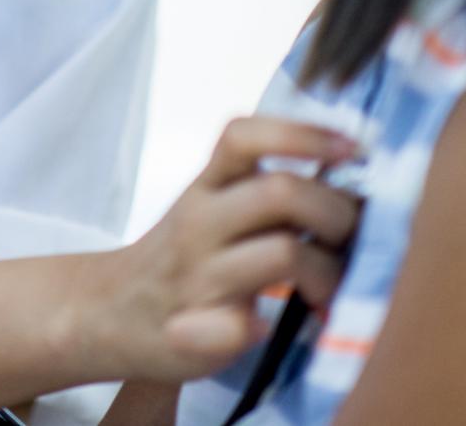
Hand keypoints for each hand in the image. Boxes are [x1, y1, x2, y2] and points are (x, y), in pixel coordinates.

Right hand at [99, 117, 360, 381]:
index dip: (303, 134)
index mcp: (206, 187)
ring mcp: (199, 276)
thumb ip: (264, 190)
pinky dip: (260, 327)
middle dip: (338, 211)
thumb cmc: (183, 258)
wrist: (111, 311)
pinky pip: (237, 326)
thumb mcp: (211, 207)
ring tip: (332, 289)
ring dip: (329, 272)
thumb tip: (352, 176)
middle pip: (280, 191)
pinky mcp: (197, 331)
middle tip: (355, 237)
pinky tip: (272, 330)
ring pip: (284, 252)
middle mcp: (199, 222)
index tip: (353, 150)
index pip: (244, 137)